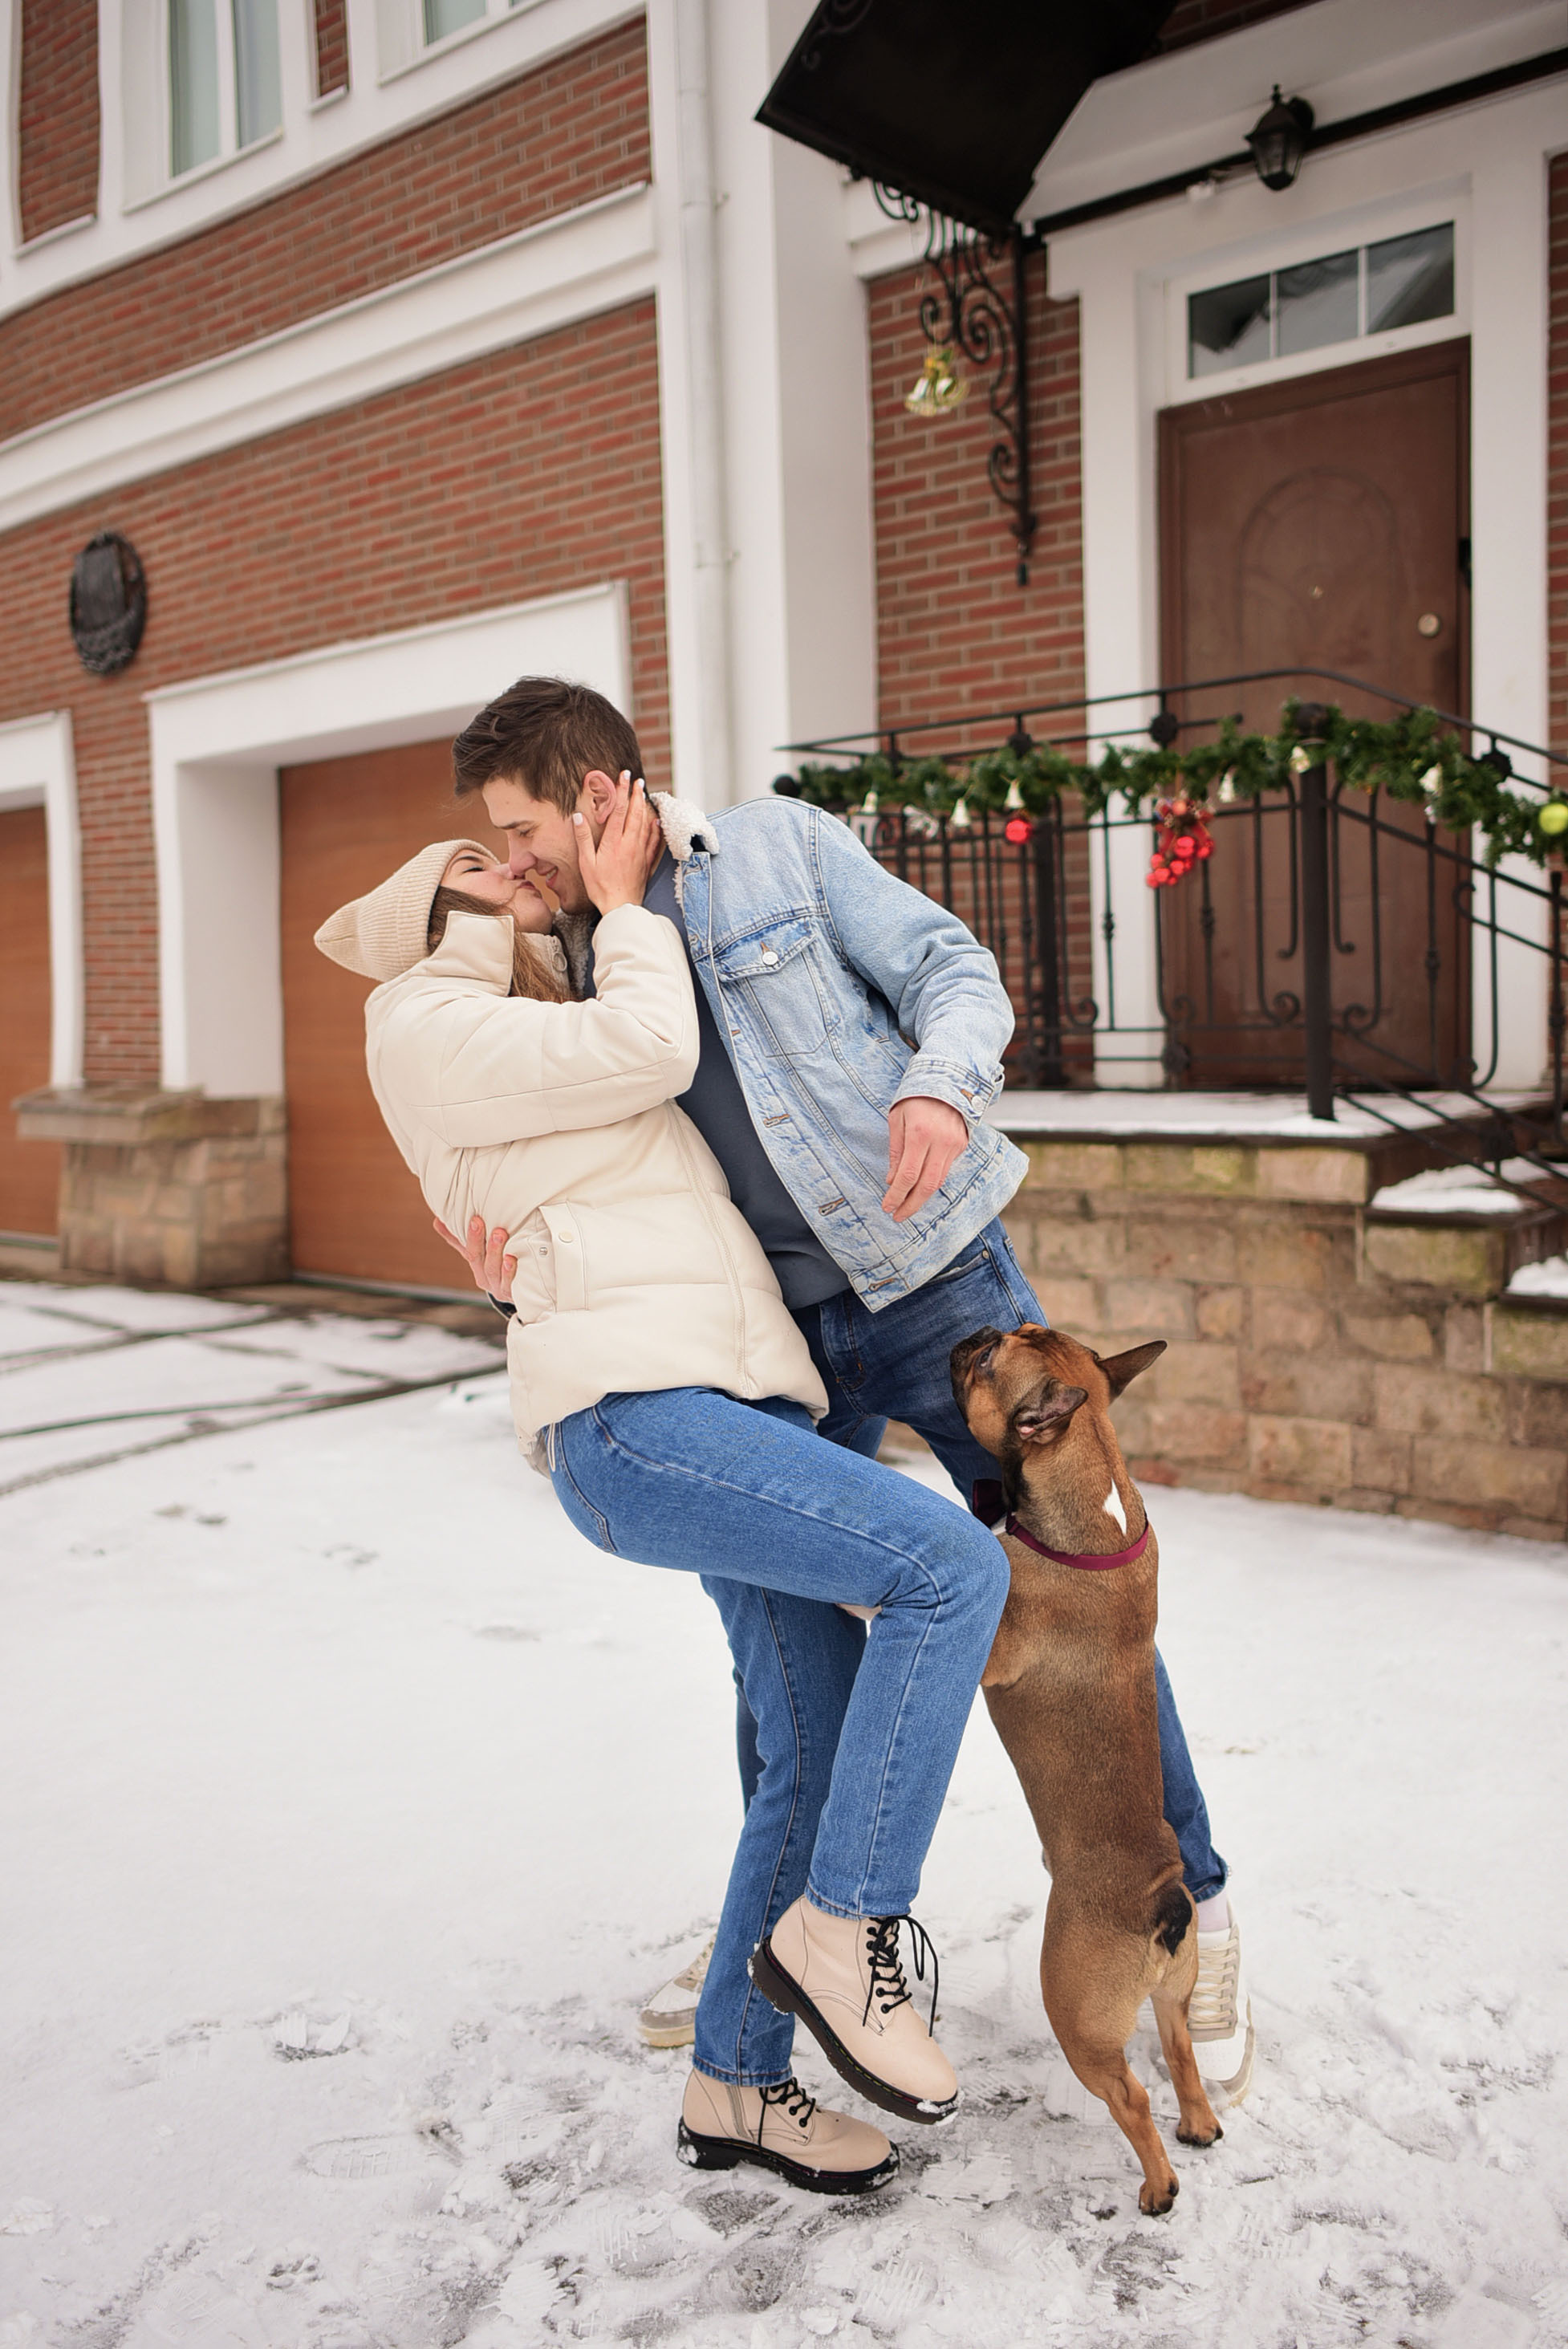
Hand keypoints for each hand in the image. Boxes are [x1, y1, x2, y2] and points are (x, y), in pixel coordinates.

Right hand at [433, 1213, 515, 1302]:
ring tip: (499, 1234)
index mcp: (477, 1266)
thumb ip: (461, 1238)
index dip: (468, 1236)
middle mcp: (485, 1278)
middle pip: (477, 1259)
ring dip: (494, 1251)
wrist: (524, 1292)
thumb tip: (438, 1220)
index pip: (467, 1250)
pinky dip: (508, 1272)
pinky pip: (508, 1284)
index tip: (472, 1218)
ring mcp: (498, 1287)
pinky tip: (511, 1259)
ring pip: (492, 1270)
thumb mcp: (482, 1253)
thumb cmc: (500, 1267)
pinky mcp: (512, 1294)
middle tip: (478, 1222)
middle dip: (476, 1240)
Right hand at [575, 772, 661, 914]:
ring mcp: (640, 852)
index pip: (619, 810)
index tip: (624, 776)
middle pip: (635, 813)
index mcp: (613, 842)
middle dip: (636, 795)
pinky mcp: (645, 862)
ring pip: (645, 824)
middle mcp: (629, 844)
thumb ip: (582, 839)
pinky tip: (656, 821)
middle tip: (638, 780)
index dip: (622, 791)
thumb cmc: (600, 887)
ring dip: (645, 807)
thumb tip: (578, 817)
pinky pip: (653, 841)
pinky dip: (655, 829)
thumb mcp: (586, 863)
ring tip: (645, 794)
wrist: (621, 907)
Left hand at [882, 1097, 969, 1221]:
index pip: (907, 1175)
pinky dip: (932, 1181)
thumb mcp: (897, 1119)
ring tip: (907, 1207)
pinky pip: (945, 1170)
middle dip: (911, 1204)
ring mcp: (954, 1145)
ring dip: (922, 1197)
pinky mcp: (962, 1145)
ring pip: (939, 1181)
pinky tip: (920, 1188)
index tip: (887, 1207)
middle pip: (927, 1185)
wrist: (948, 1080)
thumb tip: (892, 1181)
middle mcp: (940, 1142)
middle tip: (898, 1216)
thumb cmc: (915, 1097)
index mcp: (919, 1134)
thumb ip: (895, 1151)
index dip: (897, 1195)